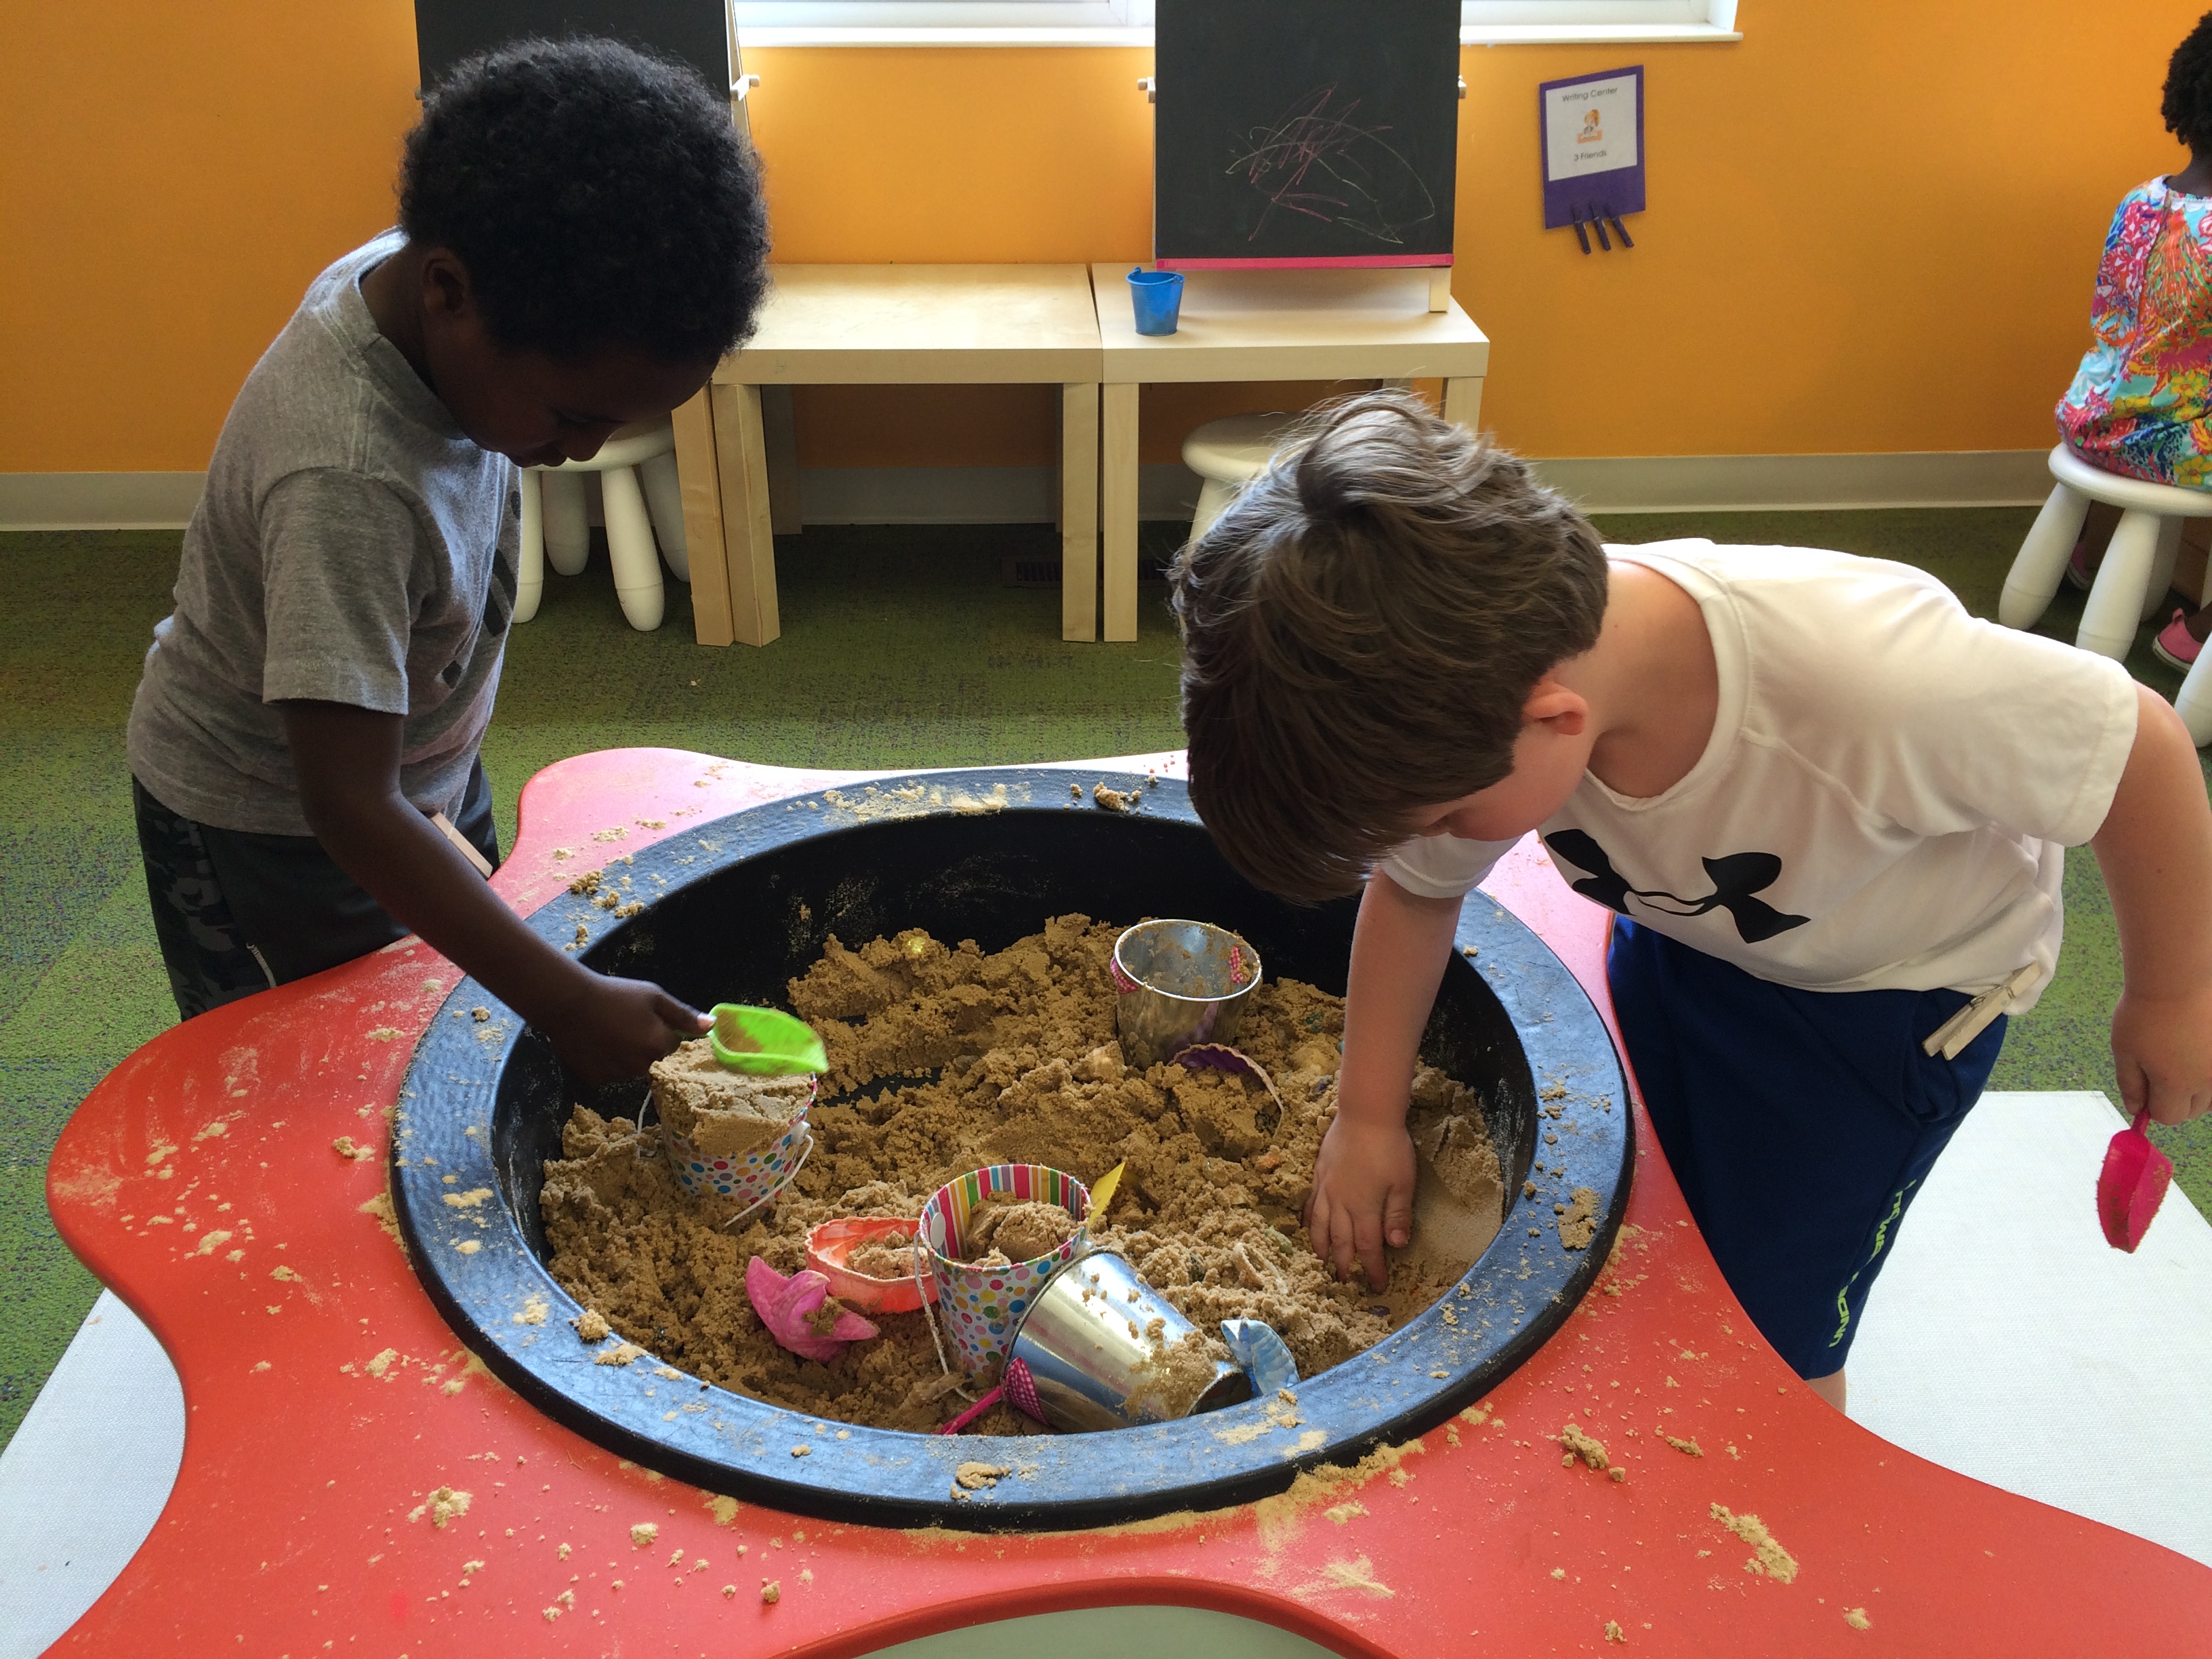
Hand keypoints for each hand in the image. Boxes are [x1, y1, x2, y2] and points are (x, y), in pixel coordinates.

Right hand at [545, 974, 709, 1084]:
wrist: (567, 1003)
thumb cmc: (614, 994)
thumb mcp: (654, 996)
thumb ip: (684, 1015)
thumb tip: (712, 1026)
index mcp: (658, 1046)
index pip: (672, 1043)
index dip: (660, 1028)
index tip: (642, 1016)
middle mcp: (641, 1067)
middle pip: (653, 1058)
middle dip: (643, 1044)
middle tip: (623, 1022)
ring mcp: (617, 1076)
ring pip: (631, 1067)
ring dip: (625, 1054)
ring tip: (606, 1031)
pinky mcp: (596, 1081)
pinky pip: (610, 1073)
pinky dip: (606, 1062)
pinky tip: (595, 1043)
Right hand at [1304, 1115, 1416, 1290]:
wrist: (1365, 1114)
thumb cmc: (1390, 1147)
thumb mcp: (1403, 1182)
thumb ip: (1397, 1215)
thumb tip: (1396, 1245)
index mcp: (1364, 1208)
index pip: (1367, 1248)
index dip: (1372, 1269)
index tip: (1377, 1286)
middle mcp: (1341, 1203)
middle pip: (1340, 1241)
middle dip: (1344, 1265)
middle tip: (1345, 1283)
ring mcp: (1326, 1189)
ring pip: (1319, 1226)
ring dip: (1322, 1247)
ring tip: (1322, 1262)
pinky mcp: (1319, 1174)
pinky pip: (1310, 1204)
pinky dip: (1309, 1220)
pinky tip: (1309, 1226)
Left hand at [2111, 984, 2211, 1124]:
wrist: (2175, 978)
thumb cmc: (2144, 1012)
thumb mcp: (2124, 1050)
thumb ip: (2130, 1084)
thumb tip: (2136, 1109)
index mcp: (2176, 1083)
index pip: (2168, 1117)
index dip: (2152, 1107)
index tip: (2144, 1088)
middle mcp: (2206, 1080)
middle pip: (2192, 1111)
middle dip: (2174, 1101)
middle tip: (2158, 1072)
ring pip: (2210, 1096)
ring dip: (2195, 1089)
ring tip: (2178, 1060)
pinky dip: (2207, 1072)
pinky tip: (2193, 1052)